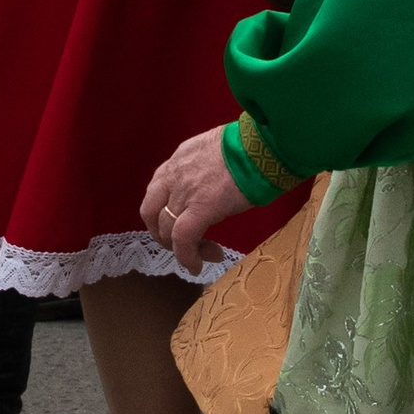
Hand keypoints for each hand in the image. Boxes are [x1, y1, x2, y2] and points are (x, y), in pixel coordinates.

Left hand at [141, 125, 250, 274]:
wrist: (261, 148)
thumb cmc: (247, 148)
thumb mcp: (212, 153)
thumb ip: (202, 171)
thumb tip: (209, 188)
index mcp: (176, 161)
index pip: (155, 193)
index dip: (163, 215)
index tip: (183, 225)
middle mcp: (173, 176)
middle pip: (152, 214)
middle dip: (165, 235)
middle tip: (189, 245)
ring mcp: (184, 192)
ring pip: (166, 230)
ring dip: (180, 249)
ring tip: (205, 255)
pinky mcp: (200, 208)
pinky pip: (183, 239)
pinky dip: (187, 257)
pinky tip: (196, 266)